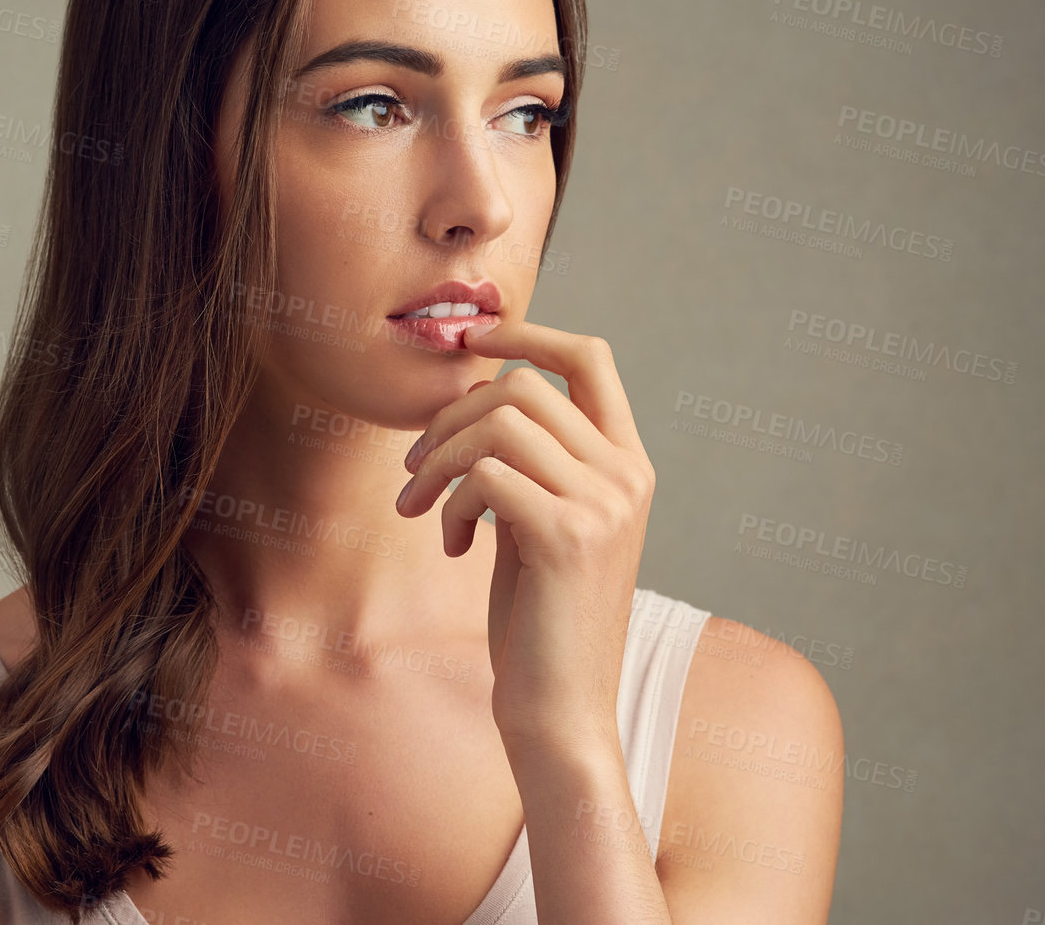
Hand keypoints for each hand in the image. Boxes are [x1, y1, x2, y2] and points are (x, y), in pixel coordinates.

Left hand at [394, 319, 653, 755]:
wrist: (563, 711)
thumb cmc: (542, 622)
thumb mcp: (542, 525)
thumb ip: (531, 464)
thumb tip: (476, 397)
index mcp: (628, 465)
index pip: (590, 357)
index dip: (526, 331)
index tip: (468, 341)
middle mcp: (626, 476)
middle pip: (523, 384)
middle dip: (450, 415)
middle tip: (416, 468)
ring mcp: (603, 504)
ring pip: (498, 422)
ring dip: (437, 458)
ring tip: (419, 505)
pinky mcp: (566, 536)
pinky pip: (483, 476)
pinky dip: (448, 503)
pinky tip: (450, 546)